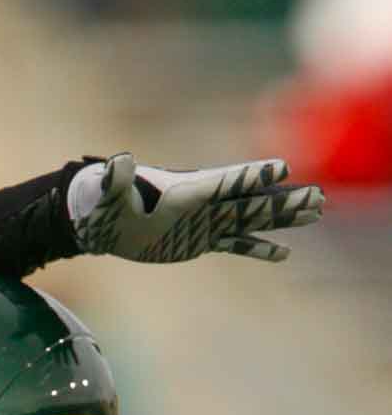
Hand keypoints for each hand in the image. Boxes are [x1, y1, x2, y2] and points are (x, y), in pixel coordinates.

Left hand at [68, 153, 323, 262]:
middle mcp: (199, 204)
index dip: (250, 175)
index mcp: (183, 190)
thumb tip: (120, 160)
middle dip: (282, 200)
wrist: (98, 218)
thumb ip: (116, 176)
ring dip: (280, 219)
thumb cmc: (100, 201)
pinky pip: (233, 243)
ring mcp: (202, 222)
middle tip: (317, 197)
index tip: (281, 169)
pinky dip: (256, 247)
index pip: (223, 180)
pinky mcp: (197, 240)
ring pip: (248, 219)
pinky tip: (282, 253)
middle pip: (248, 200)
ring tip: (315, 212)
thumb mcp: (106, 190)